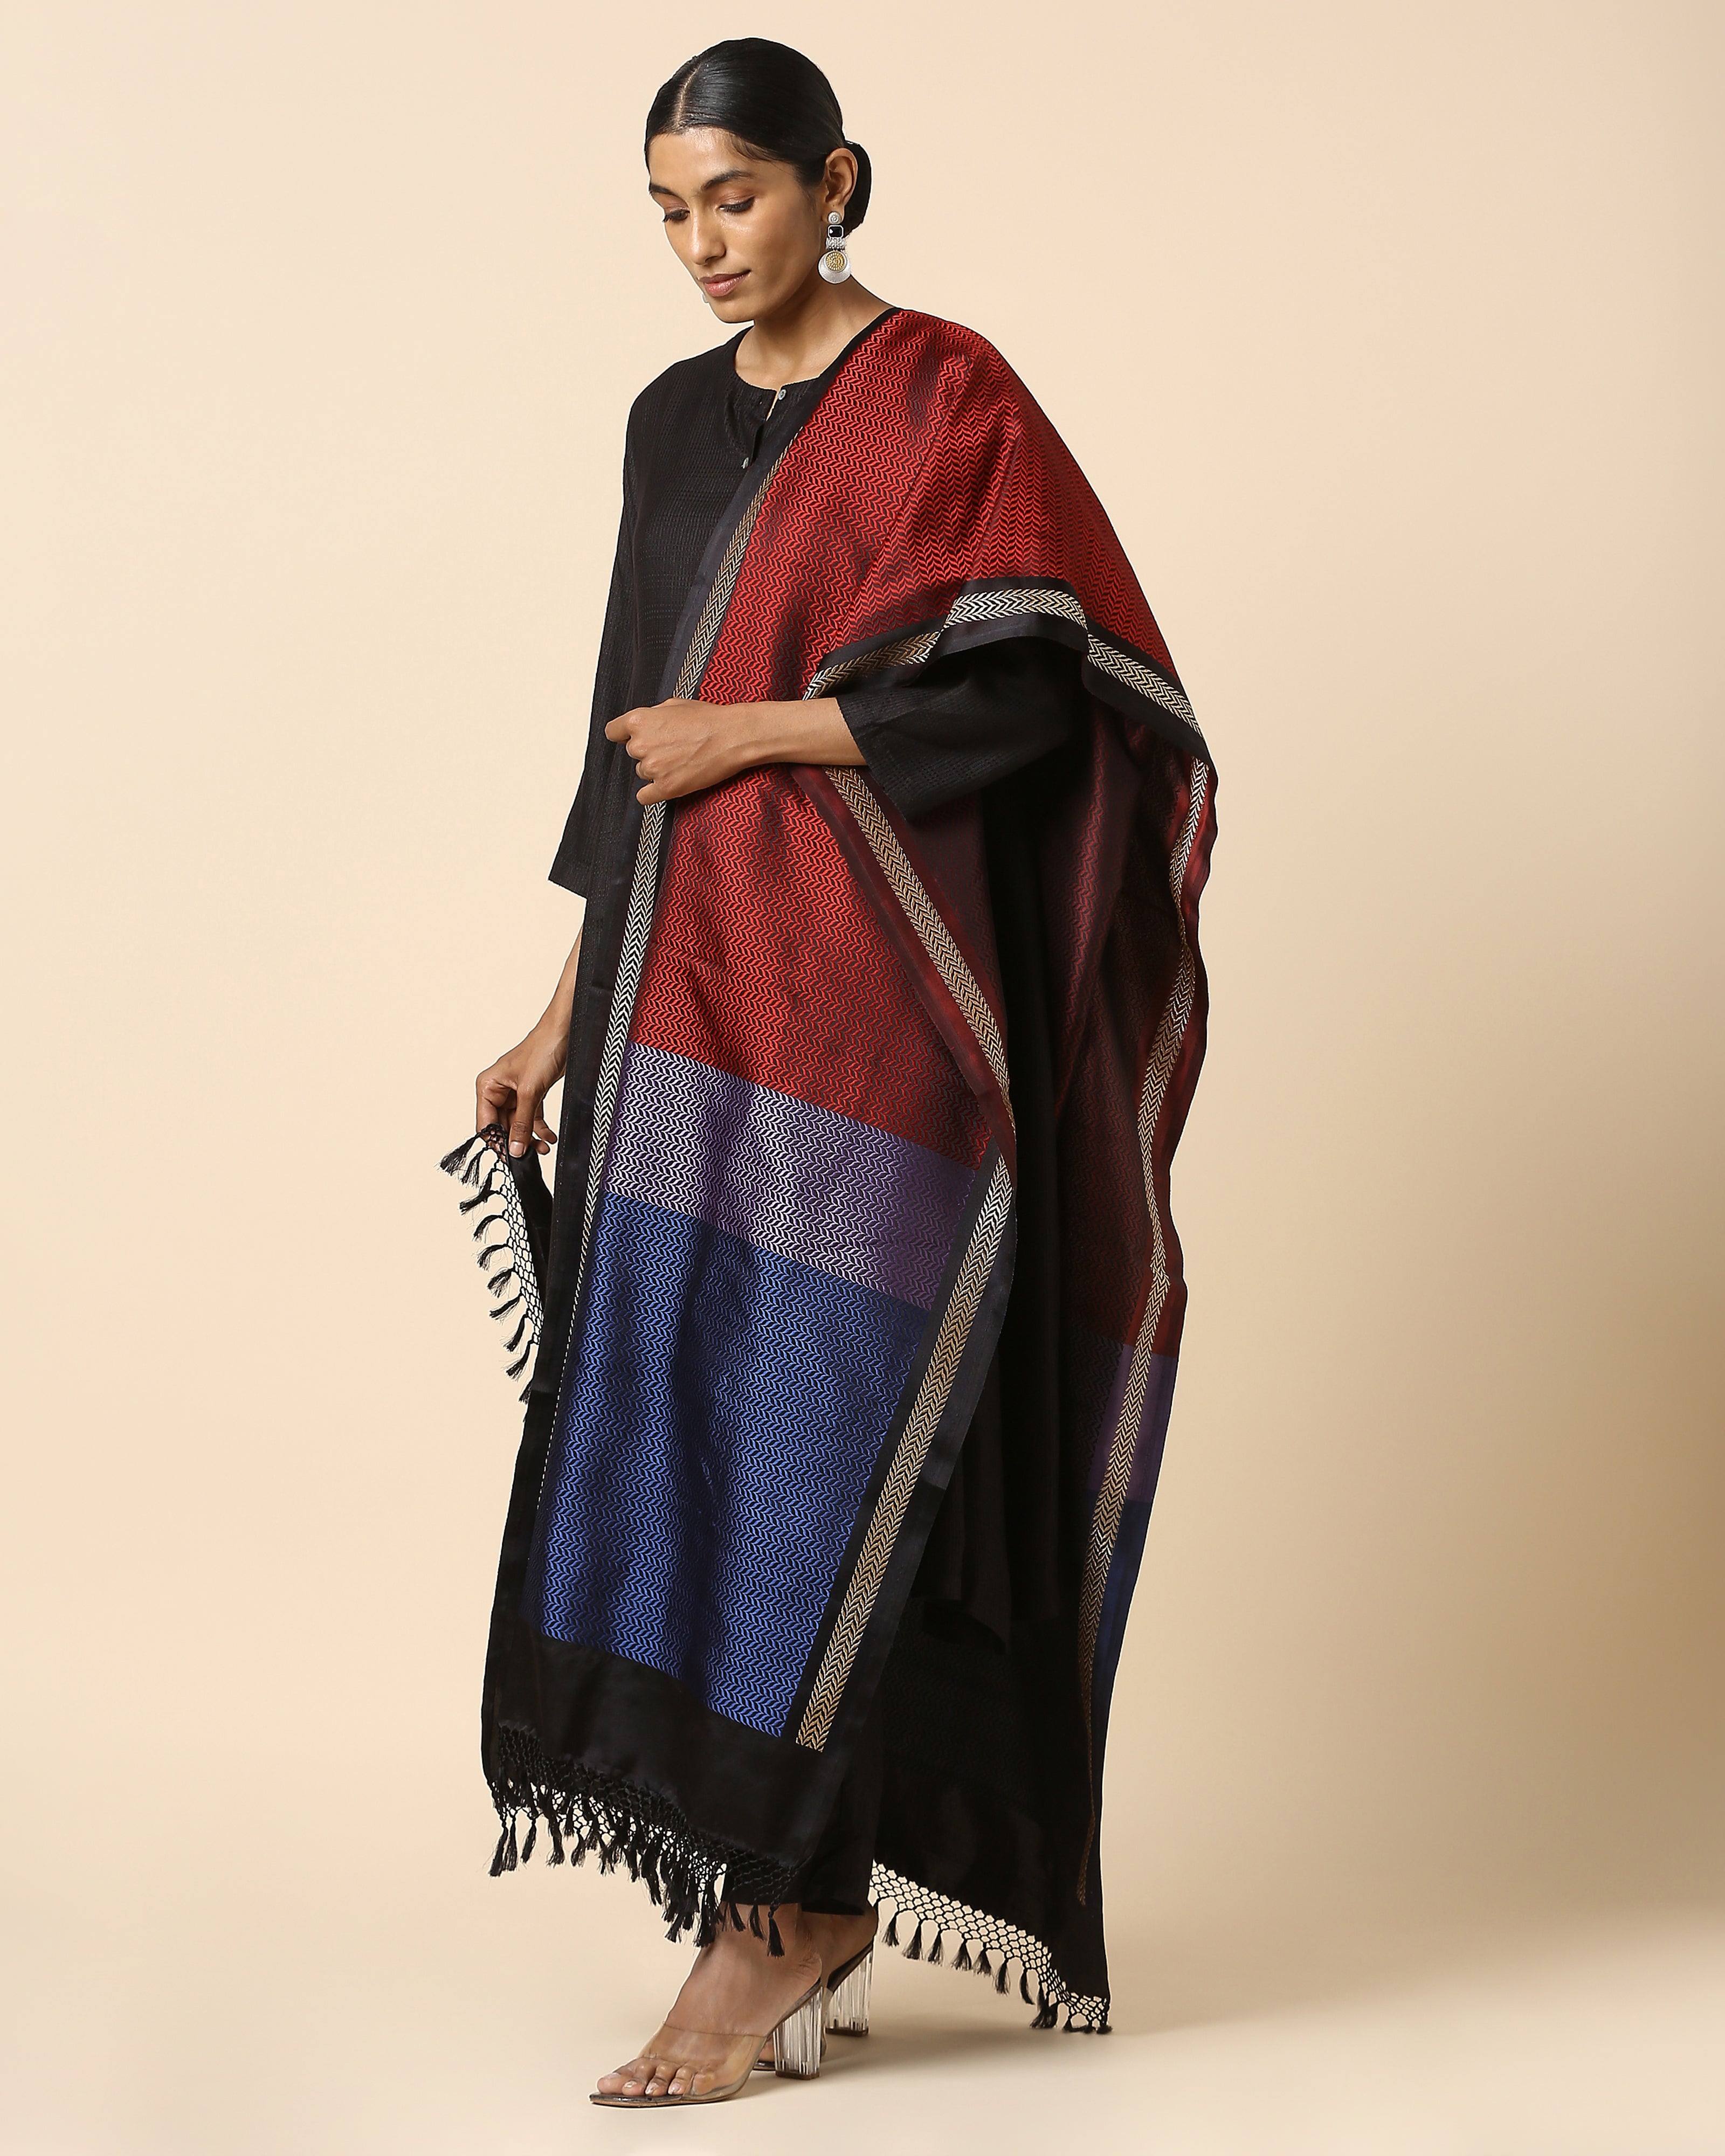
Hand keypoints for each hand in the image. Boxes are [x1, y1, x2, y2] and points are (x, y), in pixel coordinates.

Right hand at [475, 1021, 565, 1158]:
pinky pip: (532, 1117)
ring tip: (543, 1149)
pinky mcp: (532, 1093)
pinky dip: (540, 1128)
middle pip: (502, 1126)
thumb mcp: (529, 1091)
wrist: (564, 1034)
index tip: (510, 1158)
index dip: (497, 1142)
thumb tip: (514, 1149)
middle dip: (517, 1141)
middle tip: (529, 1157)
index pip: (486, 1123)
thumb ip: (522, 1123)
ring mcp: (516, 1093)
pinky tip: (549, 1138)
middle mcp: (499, 1090)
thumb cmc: (541, 1050)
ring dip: (530, 1137)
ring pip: (519, 1123)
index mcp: (488, 1086)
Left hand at [604, 697, 865, 803]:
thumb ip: (651, 716)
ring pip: (642, 773)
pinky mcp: (665, 788)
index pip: (613, 732)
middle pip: (632, 754)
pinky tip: (668, 783)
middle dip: (648, 751)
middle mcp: (640, 745)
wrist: (733, 737)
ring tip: (681, 761)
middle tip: (672, 748)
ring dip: (656, 770)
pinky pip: (645, 797)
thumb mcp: (674, 705)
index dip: (624, 735)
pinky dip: (653, 792)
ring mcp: (652, 768)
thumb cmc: (708, 718)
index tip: (632, 738)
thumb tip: (642, 726)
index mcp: (638, 720)